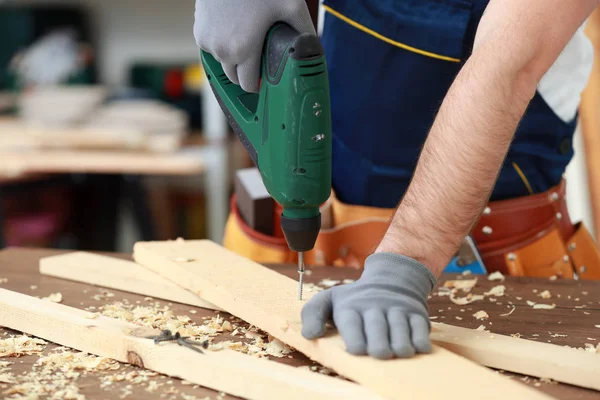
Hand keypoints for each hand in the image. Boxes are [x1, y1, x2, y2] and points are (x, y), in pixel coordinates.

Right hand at [194, 0, 314, 92]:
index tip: (266, 80)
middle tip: (260, 60)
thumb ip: (305, 32)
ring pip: (222, 62)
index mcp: (243, 50)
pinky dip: (221, 45)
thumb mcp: (291, 7)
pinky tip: (234, 32)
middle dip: (247, 73)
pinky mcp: (199, 31)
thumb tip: (314, 49)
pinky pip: (211, 48)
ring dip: (234, 59)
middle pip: (234, 78)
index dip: (260, 85)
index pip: (248, 86)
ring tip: (248, 40)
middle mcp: (221, 50)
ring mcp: (206, 41)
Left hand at [301, 253, 435, 358]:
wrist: (392, 278)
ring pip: (400, 326)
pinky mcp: (416, 313)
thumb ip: (313, 314)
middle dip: (379, 341)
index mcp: (351, 306)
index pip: (352, 321)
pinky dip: (420, 338)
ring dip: (401, 342)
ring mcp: (397, 309)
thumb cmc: (355, 299)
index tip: (358, 350)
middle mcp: (375, 306)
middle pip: (377, 325)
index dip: (356, 336)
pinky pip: (420, 326)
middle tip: (380, 354)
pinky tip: (418, 348)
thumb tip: (309, 335)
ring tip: (400, 353)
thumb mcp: (330, 299)